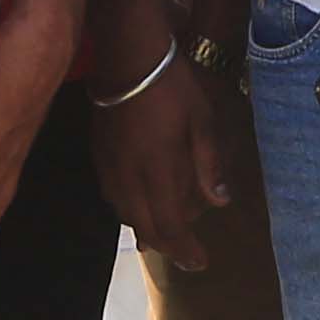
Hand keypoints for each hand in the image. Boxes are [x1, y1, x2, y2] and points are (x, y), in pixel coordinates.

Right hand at [90, 55, 231, 271]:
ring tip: (164, 240)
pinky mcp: (99, 155)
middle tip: (186, 257)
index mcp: (158, 170)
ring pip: (126, 214)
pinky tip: (139, 208)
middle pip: (146, 226)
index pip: (171, 224)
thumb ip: (209, 165)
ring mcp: (110, 167)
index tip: (200, 263)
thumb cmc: (172, 85)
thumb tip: (220, 203)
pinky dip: (130, 211)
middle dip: (168, 246)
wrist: (126, 56)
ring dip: (147, 230)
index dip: (185, 249)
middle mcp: (130, 177)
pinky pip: (113, 197)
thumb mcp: (202, 121)